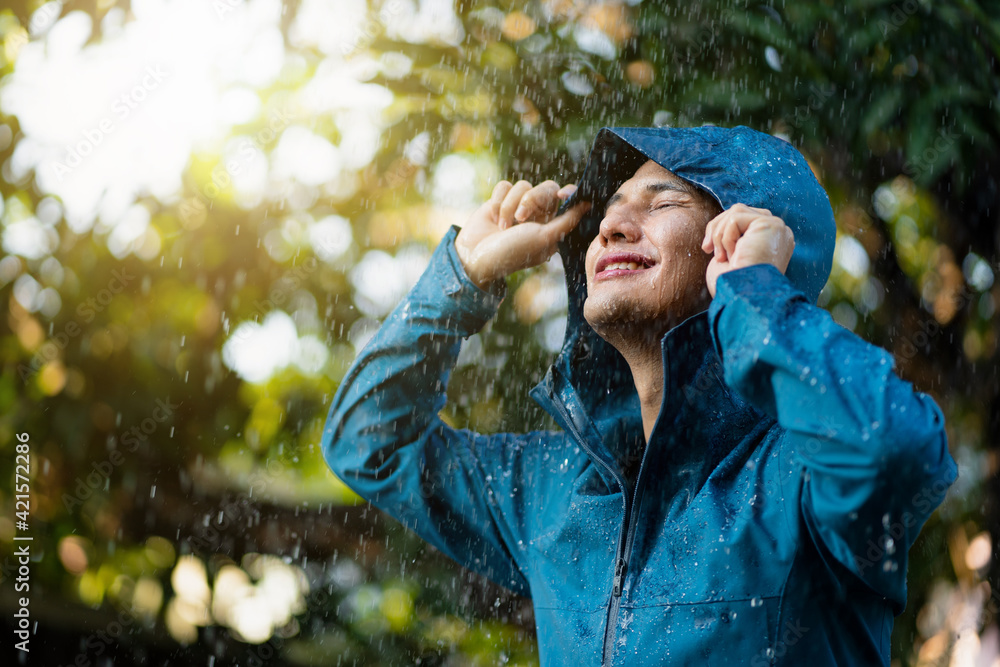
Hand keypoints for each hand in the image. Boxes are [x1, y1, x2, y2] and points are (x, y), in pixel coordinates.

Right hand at [455, 179, 590, 288]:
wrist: (476, 256)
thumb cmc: (513, 252)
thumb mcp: (544, 239)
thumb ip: (567, 221)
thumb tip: (588, 204)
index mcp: (552, 224)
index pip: (567, 199)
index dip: (568, 193)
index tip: (562, 196)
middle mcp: (538, 214)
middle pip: (546, 188)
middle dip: (532, 200)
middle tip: (521, 218)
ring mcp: (518, 206)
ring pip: (523, 186)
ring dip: (510, 206)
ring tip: (504, 226)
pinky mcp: (499, 200)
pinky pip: (504, 186)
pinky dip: (498, 201)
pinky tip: (494, 219)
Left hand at [702, 203, 794, 297]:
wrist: (742, 298)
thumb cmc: (732, 286)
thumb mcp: (729, 257)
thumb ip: (731, 237)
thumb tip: (718, 223)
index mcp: (769, 242)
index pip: (742, 221)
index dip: (720, 231)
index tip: (707, 249)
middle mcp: (778, 234)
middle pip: (738, 212)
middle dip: (716, 228)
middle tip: (706, 249)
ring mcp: (777, 228)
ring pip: (736, 212)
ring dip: (720, 235)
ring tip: (721, 256)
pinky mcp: (772, 225)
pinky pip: (736, 218)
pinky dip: (726, 237)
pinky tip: (732, 255)